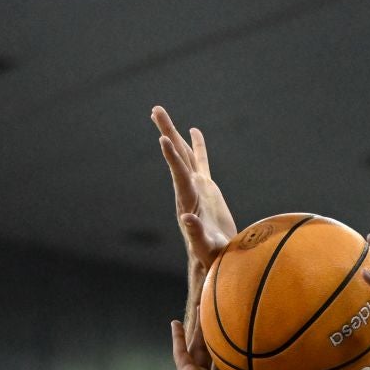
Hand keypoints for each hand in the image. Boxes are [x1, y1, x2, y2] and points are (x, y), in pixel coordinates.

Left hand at [152, 106, 235, 279]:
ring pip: (184, 154)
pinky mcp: (206, 189)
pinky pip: (201, 161)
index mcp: (189, 202)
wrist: (213, 260)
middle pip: (177, 156)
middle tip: (156, 110)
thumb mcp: (206, 247)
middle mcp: (188, 190)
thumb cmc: (211, 256)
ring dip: (174, 133)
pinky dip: (197, 146)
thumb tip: (187, 219)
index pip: (179, 174)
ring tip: (160, 112)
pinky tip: (193, 131)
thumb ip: (196, 234)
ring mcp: (197, 187)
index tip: (162, 138)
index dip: (172, 157)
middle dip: (167, 132)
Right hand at [171, 320, 312, 369]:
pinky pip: (180, 353)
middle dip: (220, 331)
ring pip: (199, 344)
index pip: (238, 362)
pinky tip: (174, 322)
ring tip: (201, 306)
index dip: (242, 348)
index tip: (249, 332)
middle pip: (218, 348)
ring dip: (199, 326)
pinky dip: (176, 339)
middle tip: (224, 309)